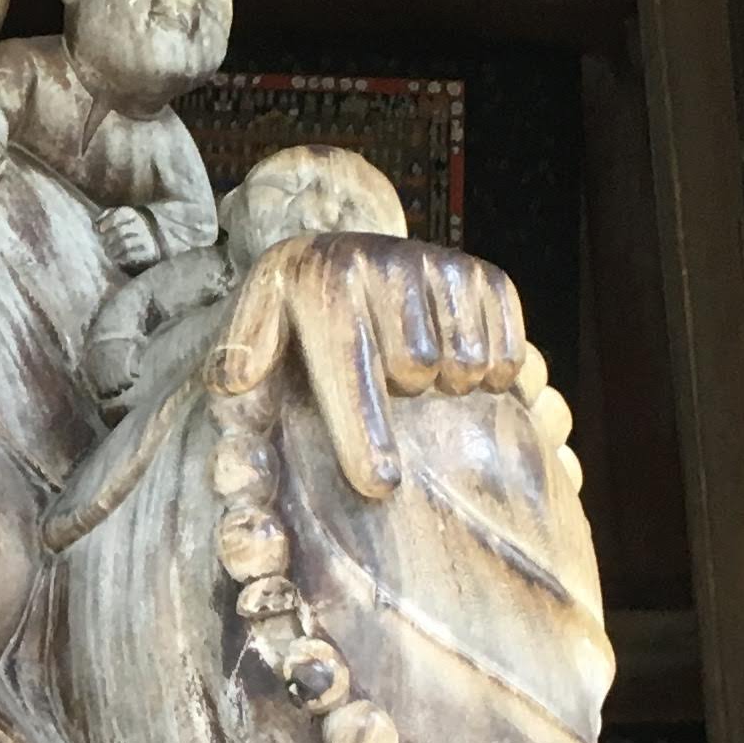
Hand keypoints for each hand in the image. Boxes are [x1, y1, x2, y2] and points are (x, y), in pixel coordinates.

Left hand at [98, 205, 160, 273]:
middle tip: (103, 244)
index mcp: (131, 214)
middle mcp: (140, 224)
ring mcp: (146, 238)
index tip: (100, 230)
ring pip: (126, 244)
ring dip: (113, 250)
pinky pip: (131, 255)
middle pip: (121, 231)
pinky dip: (121, 258)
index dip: (108, 222)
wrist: (146, 239)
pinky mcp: (148, 251)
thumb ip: (105, 216)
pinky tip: (116, 259)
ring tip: (108, 252)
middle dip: (108, 239)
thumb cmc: (124, 226)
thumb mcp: (116, 217)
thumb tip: (96, 223)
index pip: (120, 215)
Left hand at [219, 236, 527, 503]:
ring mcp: (442, 262)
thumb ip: (240, 353)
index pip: (351, 370)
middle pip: (418, 367)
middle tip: (386, 375)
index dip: (365, 434)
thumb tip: (236, 377)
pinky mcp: (488, 274)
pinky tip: (454, 357)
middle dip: (403, 387)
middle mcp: (385, 261)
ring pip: (466, 362)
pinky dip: (490, 372)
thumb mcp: (256, 325)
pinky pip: (507, 353)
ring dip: (447, 381)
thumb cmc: (301, 314)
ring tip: (417, 367)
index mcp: (323, 282)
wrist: (351, 256)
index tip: (380, 486)